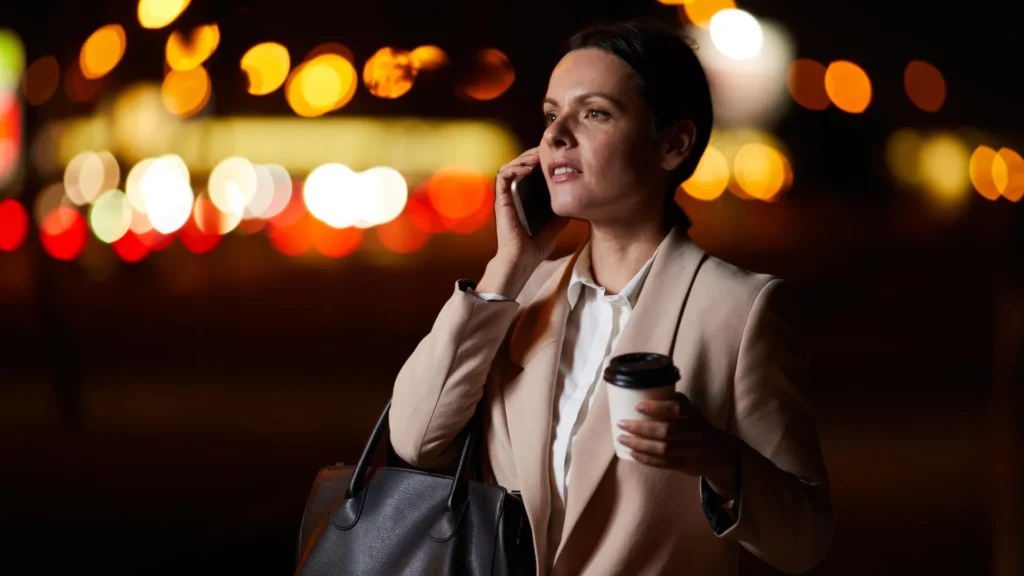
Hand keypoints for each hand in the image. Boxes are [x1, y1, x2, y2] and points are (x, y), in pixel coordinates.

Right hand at [476, 148, 568, 297]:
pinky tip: (528, 168)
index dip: (538, 162)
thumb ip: (561, 214)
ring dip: (523, 158)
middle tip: (546, 149)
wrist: (522, 261)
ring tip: (538, 155)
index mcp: (523, 201)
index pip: (528, 174)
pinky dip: (514, 168)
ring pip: (509, 166)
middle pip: (518, 166)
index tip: (553, 157)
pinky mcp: (501, 200)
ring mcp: (505, 198)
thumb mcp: (555, 227)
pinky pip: (503, 176)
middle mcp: (512, 196)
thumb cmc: (534, 248)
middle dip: (532, 155)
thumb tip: (575, 203)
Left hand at [616, 392, 739, 498]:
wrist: (723, 454)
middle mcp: (695, 433)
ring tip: (622, 439)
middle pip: (666, 431)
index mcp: (695, 415)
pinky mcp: (687, 465)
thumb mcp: (694, 411)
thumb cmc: (700, 426)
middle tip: (621, 424)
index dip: (657, 407)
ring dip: (639, 445)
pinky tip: (632, 453)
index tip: (637, 406)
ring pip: (663, 449)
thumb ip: (676, 402)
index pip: (677, 409)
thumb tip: (648, 390)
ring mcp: (692, 451)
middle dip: (641, 428)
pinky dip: (646, 459)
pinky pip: (664, 463)